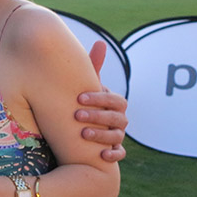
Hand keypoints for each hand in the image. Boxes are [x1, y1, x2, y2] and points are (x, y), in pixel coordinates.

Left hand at [77, 40, 127, 161]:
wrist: (77, 134)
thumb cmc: (82, 104)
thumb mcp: (84, 87)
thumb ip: (92, 67)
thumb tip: (101, 41)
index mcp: (113, 104)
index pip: (114, 99)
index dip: (99, 98)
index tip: (79, 98)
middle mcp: (118, 120)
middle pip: (118, 117)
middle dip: (98, 116)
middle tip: (77, 115)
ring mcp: (116, 136)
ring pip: (117, 136)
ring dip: (102, 134)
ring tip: (83, 134)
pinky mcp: (112, 152)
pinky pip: (119, 155)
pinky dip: (113, 154)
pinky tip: (102, 154)